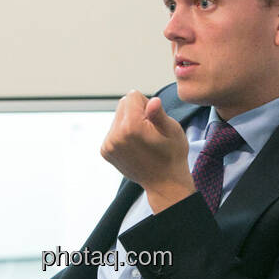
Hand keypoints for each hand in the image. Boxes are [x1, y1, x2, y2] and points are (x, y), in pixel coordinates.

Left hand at [100, 91, 194, 212]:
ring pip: (117, 118)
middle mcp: (116, 135)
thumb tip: (153, 101)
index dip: (146, 104)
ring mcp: (109, 144)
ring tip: (143, 140)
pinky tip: (135, 146)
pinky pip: (113, 131)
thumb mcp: (172, 130)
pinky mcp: (106, 151)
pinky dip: (123, 134)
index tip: (153, 119)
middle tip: (149, 130)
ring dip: (129, 123)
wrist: (164, 182)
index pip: (132, 95)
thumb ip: (158, 113)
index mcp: (132, 126)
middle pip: (122, 104)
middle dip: (136, 112)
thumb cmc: (172, 155)